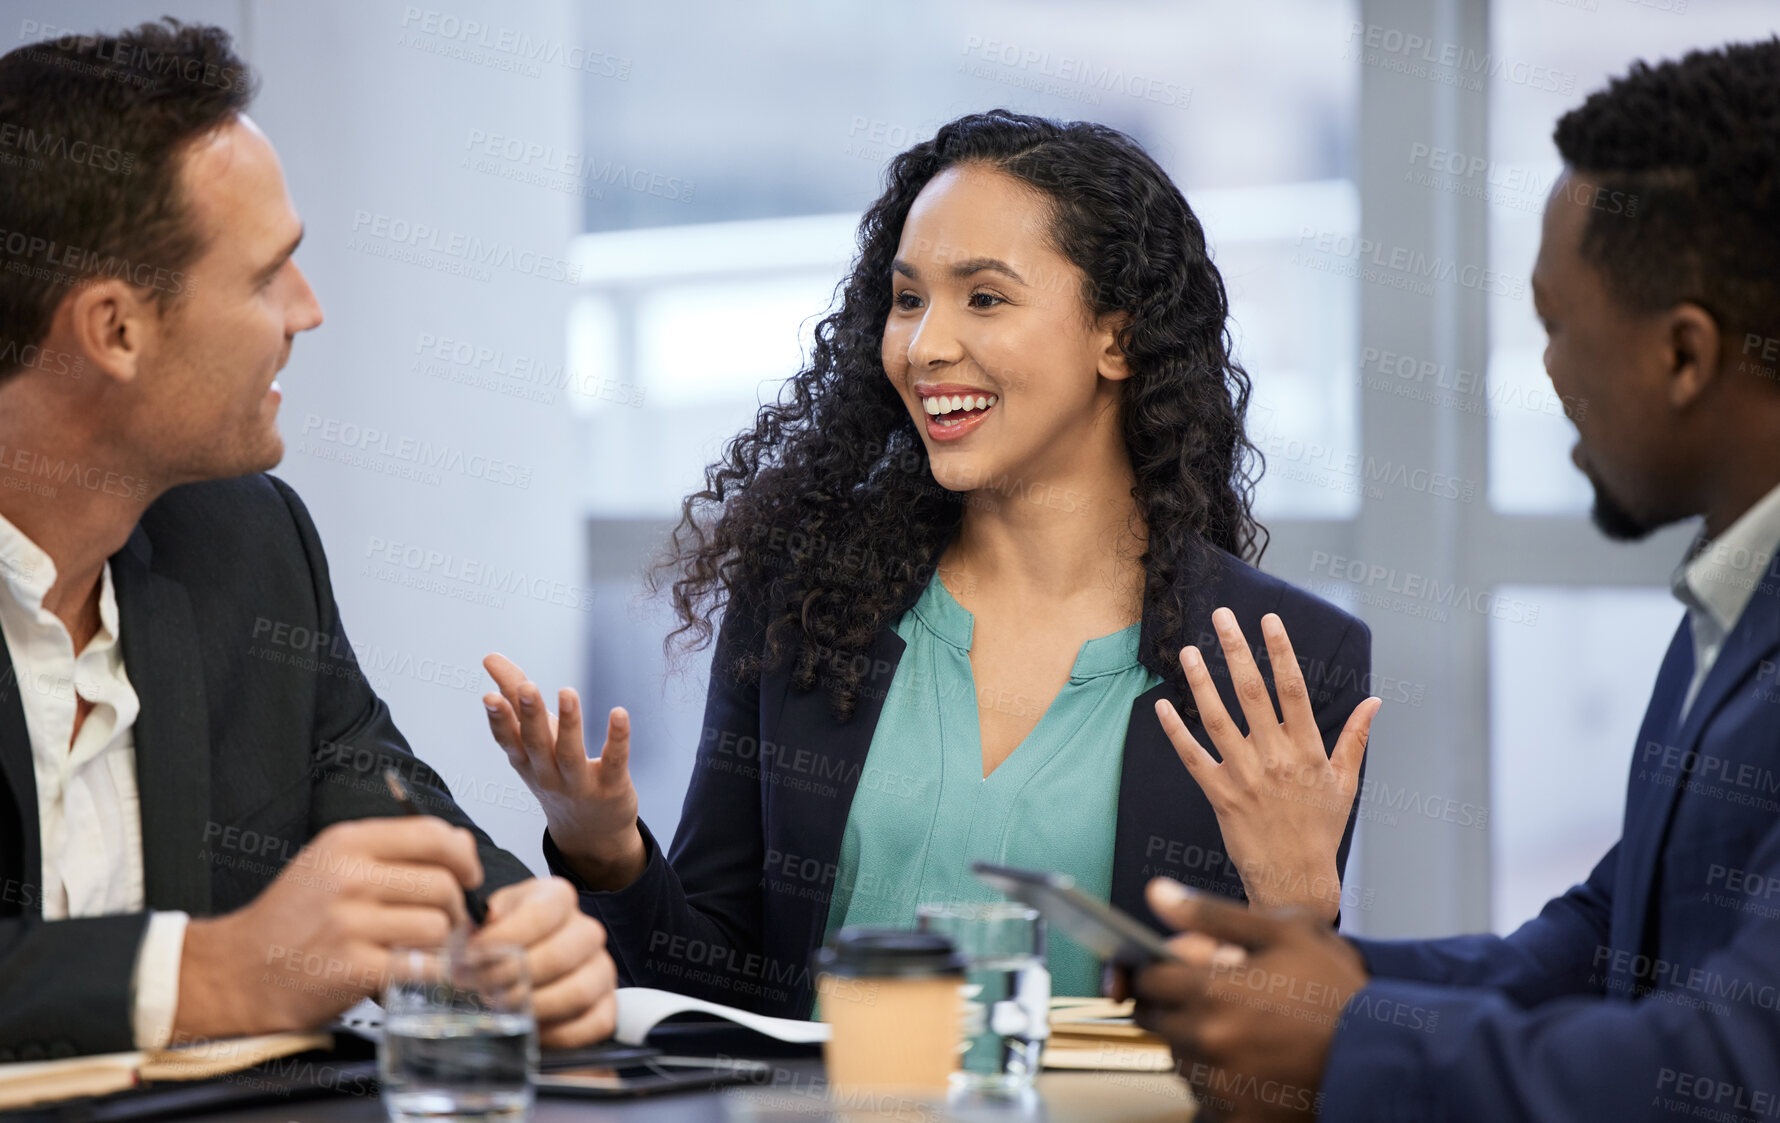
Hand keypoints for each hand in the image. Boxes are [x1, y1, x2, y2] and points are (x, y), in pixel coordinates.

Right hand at [176, 817, 482, 1037]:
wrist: (238, 972)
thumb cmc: (294, 919)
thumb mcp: (331, 863)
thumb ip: (392, 851)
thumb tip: (462, 847)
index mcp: (347, 843)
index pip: (433, 835)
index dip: (463, 857)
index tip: (468, 876)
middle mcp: (348, 877)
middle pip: (443, 884)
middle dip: (455, 907)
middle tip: (444, 923)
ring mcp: (349, 924)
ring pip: (438, 925)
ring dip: (441, 943)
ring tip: (421, 947)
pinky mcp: (352, 968)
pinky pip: (421, 965)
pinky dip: (430, 972)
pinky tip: (416, 971)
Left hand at [474, 877, 617, 1046]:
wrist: (530, 960)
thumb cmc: (508, 937)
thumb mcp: (491, 918)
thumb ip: (482, 921)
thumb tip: (478, 931)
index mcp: (558, 898)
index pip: (540, 914)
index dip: (504, 937)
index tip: (473, 955)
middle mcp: (587, 930)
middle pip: (560, 955)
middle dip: (513, 977)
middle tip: (483, 986)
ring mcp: (602, 967)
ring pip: (580, 991)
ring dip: (535, 1006)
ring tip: (505, 1007)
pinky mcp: (607, 1003)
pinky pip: (594, 1023)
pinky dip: (560, 1033)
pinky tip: (533, 1028)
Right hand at [483, 653, 645, 889]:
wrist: (590, 832)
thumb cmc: (556, 771)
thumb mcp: (533, 738)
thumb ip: (514, 695)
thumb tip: (489, 656)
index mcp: (526, 761)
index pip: (509, 740)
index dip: (499, 721)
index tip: (489, 697)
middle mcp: (547, 775)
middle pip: (536, 744)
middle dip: (530, 716)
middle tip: (528, 687)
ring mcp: (579, 784)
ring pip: (570, 754)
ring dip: (569, 723)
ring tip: (567, 692)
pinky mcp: (611, 787)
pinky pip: (613, 761)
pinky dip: (617, 738)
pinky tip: (619, 713)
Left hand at [1133, 878, 1368, 1122]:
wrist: (1388, 1055)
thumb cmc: (1341, 993)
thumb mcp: (1284, 932)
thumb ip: (1211, 913)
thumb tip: (1158, 895)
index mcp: (1211, 992)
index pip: (1146, 983)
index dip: (1156, 974)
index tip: (1171, 975)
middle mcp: (1207, 1042)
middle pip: (1158, 1024)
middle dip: (1177, 1009)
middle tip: (1216, 1003)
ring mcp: (1221, 1087)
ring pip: (1181, 1063)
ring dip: (1199, 1047)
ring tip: (1246, 1034)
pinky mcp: (1238, 1120)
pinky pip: (1206, 1102)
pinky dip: (1221, 1085)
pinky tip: (1255, 1068)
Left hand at [1155, 608, 1379, 919]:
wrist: (1295, 878)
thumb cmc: (1321, 828)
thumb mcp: (1346, 782)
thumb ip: (1356, 739)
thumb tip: (1375, 702)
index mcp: (1307, 749)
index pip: (1293, 688)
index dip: (1279, 651)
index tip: (1268, 619)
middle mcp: (1275, 757)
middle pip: (1252, 692)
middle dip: (1235, 650)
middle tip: (1221, 616)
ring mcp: (1245, 775)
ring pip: (1217, 718)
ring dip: (1201, 682)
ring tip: (1186, 650)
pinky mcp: (1219, 794)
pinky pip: (1192, 757)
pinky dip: (1175, 730)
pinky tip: (1163, 704)